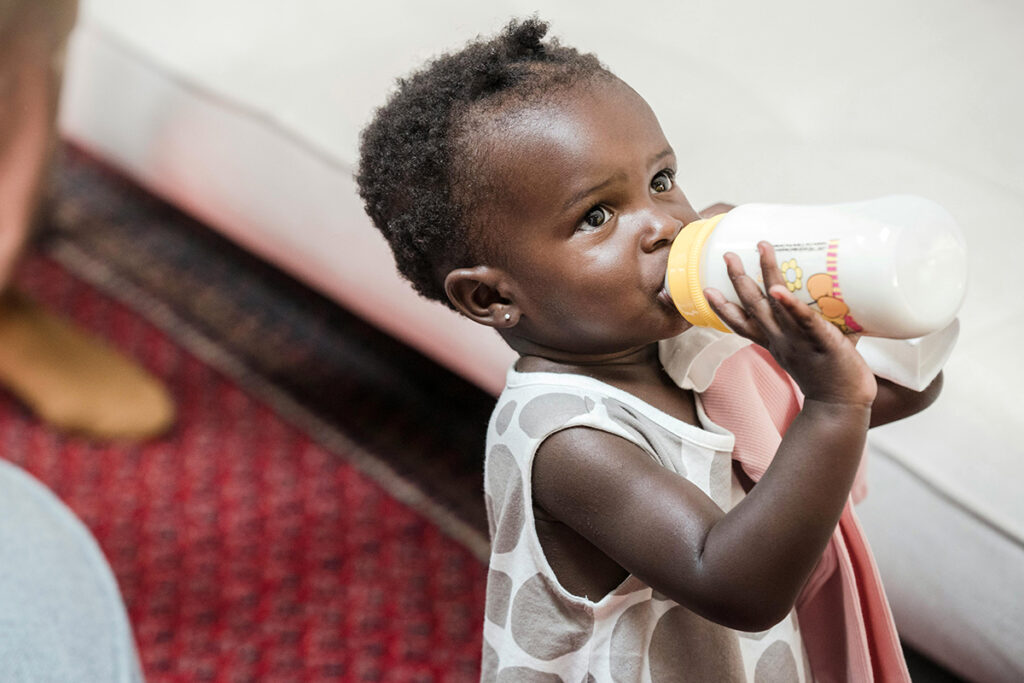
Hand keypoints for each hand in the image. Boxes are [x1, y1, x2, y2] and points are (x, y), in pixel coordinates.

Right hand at [705, 242, 876, 405]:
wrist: (842, 408)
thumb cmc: (832, 379)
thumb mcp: (813, 350)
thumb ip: (821, 326)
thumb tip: (841, 297)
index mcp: (775, 343)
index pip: (743, 324)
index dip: (723, 307)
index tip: (708, 290)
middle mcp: (780, 340)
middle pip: (753, 306)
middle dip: (739, 278)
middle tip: (728, 255)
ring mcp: (798, 340)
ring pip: (775, 304)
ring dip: (766, 275)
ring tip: (760, 249)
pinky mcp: (821, 342)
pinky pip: (803, 321)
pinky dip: (791, 305)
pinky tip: (780, 290)